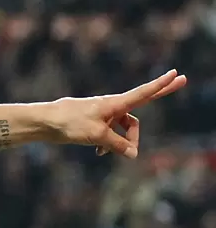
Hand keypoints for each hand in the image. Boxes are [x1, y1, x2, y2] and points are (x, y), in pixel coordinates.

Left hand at [44, 70, 186, 158]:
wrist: (45, 122)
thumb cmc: (71, 124)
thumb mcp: (97, 136)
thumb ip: (118, 145)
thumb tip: (134, 154)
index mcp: (115, 104)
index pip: (144, 93)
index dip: (161, 85)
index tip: (176, 73)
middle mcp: (112, 106)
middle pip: (140, 107)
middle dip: (159, 97)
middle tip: (182, 81)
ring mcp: (103, 113)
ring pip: (123, 127)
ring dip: (121, 141)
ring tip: (104, 153)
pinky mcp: (94, 121)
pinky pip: (110, 133)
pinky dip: (108, 143)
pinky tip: (98, 153)